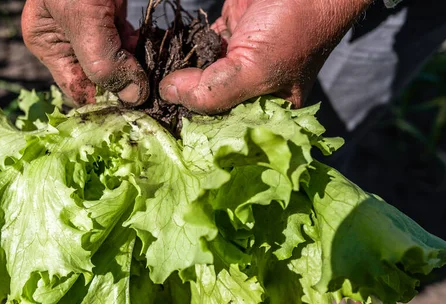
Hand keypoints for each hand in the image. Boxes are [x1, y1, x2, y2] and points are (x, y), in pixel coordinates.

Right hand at [21, 0, 147, 105]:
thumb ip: (103, 60)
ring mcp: (94, 26)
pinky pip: (131, 41)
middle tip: (153, 95)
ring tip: (158, 75)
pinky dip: (145, 48)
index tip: (134, 113)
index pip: (78, 89)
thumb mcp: (82, 16)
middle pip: (101, 77)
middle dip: (125, 85)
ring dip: (139, 68)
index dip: (105, 103)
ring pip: (119, 61)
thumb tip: (132, 97)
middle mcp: (68, 40)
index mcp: (48, 43)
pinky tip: (158, 53)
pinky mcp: (115, 13)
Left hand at [159, 0, 372, 113]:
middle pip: (208, 105)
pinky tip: (160, 60)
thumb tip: (168, 93)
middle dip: (181, 106)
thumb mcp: (256, 70)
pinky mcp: (226, 36)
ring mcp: (237, 61)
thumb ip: (212, 90)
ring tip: (150, 86)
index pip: (226, 130)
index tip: (164, 133)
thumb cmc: (295, 28)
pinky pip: (196, 49)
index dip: (197, 132)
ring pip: (198, 78)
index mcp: (268, 111)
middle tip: (150, 111)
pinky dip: (180, 52)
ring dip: (177, 80)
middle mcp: (251, 90)